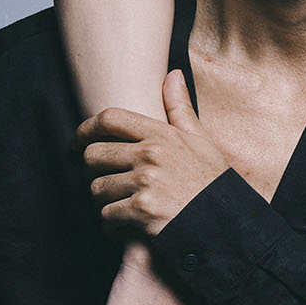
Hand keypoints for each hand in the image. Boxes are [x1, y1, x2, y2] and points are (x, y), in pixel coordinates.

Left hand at [78, 70, 230, 237]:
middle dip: (91, 172)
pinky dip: (111, 227)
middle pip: (93, 154)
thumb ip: (181, 109)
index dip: (85, 129)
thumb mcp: (202, 142)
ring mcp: (146, 182)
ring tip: (117, 209)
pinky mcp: (142, 210)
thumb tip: (172, 75)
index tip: (78, 143)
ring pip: (96, 189)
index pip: (110, 118)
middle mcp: (151, 154)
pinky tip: (123, 229)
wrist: (228, 223)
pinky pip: (106, 216)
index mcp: (162, 135)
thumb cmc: (213, 184)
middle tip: (102, 184)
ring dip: (102, 203)